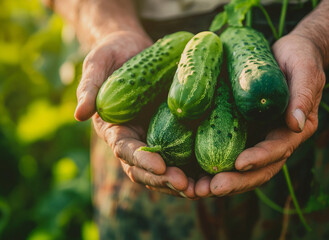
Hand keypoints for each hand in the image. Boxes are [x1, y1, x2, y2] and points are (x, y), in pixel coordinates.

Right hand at [75, 31, 196, 198]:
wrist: (133, 48)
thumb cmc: (112, 54)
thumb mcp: (98, 64)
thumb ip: (89, 87)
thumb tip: (79, 115)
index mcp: (114, 129)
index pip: (125, 150)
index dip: (141, 160)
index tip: (160, 167)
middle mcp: (134, 138)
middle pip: (146, 169)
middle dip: (164, 180)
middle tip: (187, 186)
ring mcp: (155, 136)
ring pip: (167, 168)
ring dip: (184, 182)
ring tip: (205, 188)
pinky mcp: (172, 130)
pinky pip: (183, 152)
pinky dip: (196, 166)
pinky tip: (213, 172)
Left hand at [194, 34, 325, 196]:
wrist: (285, 55)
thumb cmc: (298, 59)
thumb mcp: (304, 70)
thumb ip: (303, 94)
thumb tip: (297, 124)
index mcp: (294, 131)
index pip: (278, 150)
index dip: (260, 159)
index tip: (239, 164)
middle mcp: (275, 141)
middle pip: (258, 170)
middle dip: (236, 182)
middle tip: (211, 189)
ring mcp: (257, 139)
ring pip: (242, 169)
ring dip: (222, 182)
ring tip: (197, 190)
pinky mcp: (242, 133)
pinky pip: (228, 153)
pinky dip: (214, 166)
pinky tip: (193, 174)